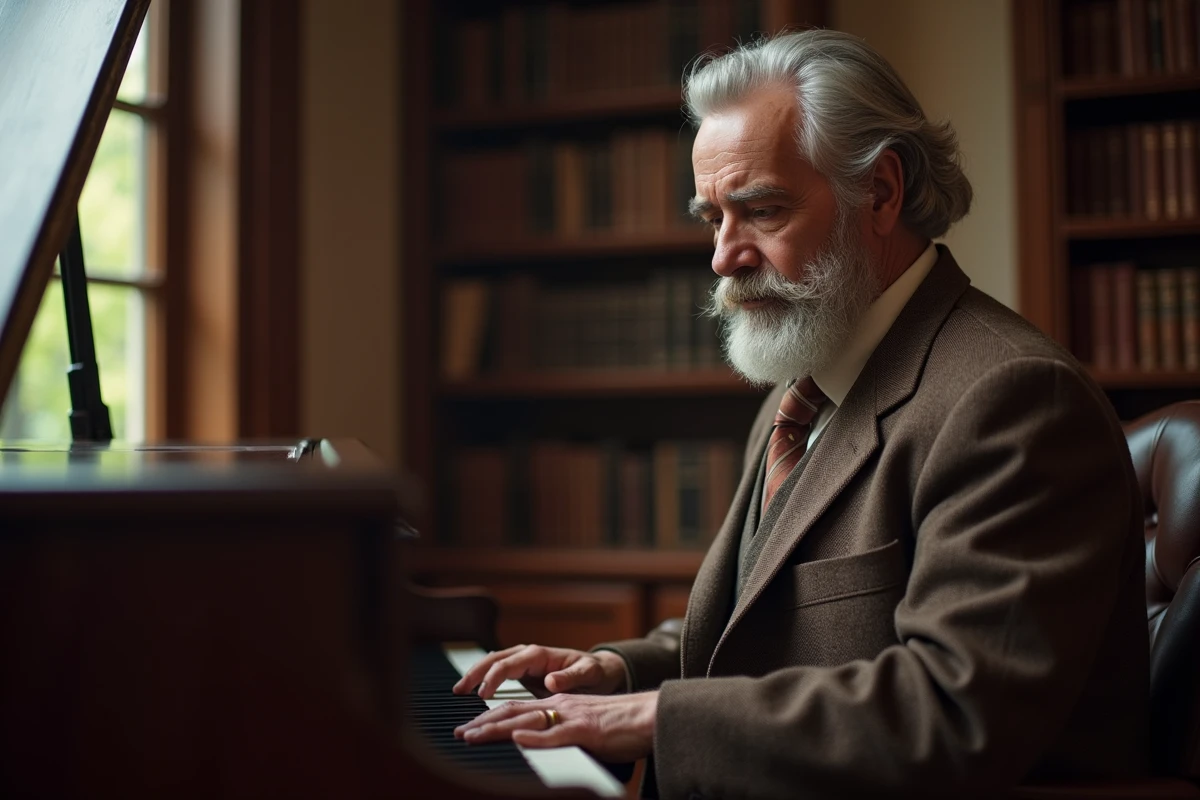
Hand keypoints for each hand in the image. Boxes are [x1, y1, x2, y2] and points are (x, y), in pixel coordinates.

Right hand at [451, 644, 626, 698]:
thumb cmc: (593, 672)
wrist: (598, 669)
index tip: (482, 694)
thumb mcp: (588, 674)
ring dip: (475, 673)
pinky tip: (471, 687)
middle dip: (475, 672)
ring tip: (459, 689)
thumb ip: (570, 678)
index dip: (493, 678)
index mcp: (539, 654)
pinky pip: (498, 670)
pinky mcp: (522, 669)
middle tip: (459, 690)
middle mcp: (527, 654)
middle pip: (494, 659)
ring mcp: (523, 660)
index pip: (509, 664)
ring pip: (492, 662)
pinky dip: (483, 676)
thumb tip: (549, 680)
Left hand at [454, 691, 657, 762]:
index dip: (491, 718)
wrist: (651, 715)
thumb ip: (562, 730)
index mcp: (560, 704)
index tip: (469, 729)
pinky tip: (517, 739)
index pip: (518, 709)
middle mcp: (561, 706)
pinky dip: (535, 736)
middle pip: (515, 712)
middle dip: (483, 723)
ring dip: (497, 729)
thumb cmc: (622, 724)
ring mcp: (572, 716)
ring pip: (528, 720)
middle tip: (459, 734)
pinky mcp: (587, 730)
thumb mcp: (585, 725)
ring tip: (474, 736)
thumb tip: (540, 743)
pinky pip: (557, 733)